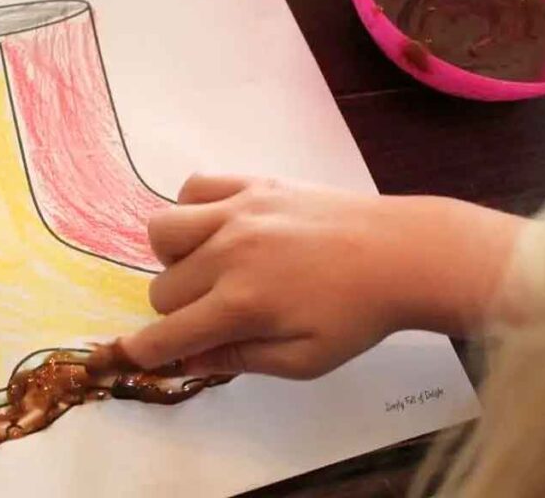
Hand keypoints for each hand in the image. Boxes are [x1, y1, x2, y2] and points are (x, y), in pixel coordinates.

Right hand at [119, 175, 526, 378]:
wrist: (402, 252)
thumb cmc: (357, 315)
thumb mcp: (304, 360)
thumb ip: (240, 360)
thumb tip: (190, 361)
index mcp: (242, 304)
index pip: (167, 333)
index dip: (146, 352)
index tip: (142, 356)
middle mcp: (228, 254)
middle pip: (161, 288)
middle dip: (175, 312)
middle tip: (212, 315)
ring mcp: (237, 213)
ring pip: (161, 231)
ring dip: (172, 257)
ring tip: (207, 266)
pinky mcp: (252, 183)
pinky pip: (193, 187)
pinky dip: (193, 209)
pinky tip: (220, 227)